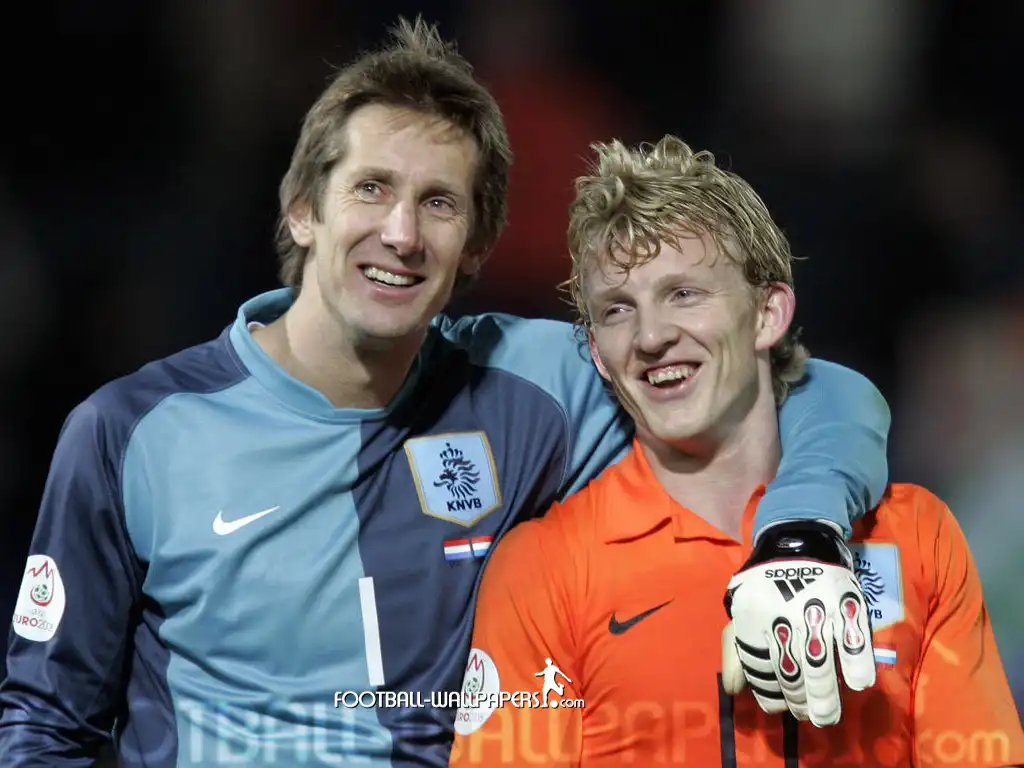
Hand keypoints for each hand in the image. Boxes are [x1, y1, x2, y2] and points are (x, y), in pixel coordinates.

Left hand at [720, 521, 875, 726]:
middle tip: (808, 716)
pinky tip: (857, 684)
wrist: (796, 538)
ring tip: (826, 715)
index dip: (768, 692)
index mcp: (751, 616)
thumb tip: (734, 688)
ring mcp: (815, 609)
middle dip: (799, 700)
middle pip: (791, 670)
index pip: (759, 667)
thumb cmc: (765, 582)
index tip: (778, 706)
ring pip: (820, 663)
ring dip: (824, 695)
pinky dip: (857, 665)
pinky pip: (853, 641)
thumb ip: (734, 650)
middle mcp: (782, 615)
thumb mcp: (741, 610)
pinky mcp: (845, 602)